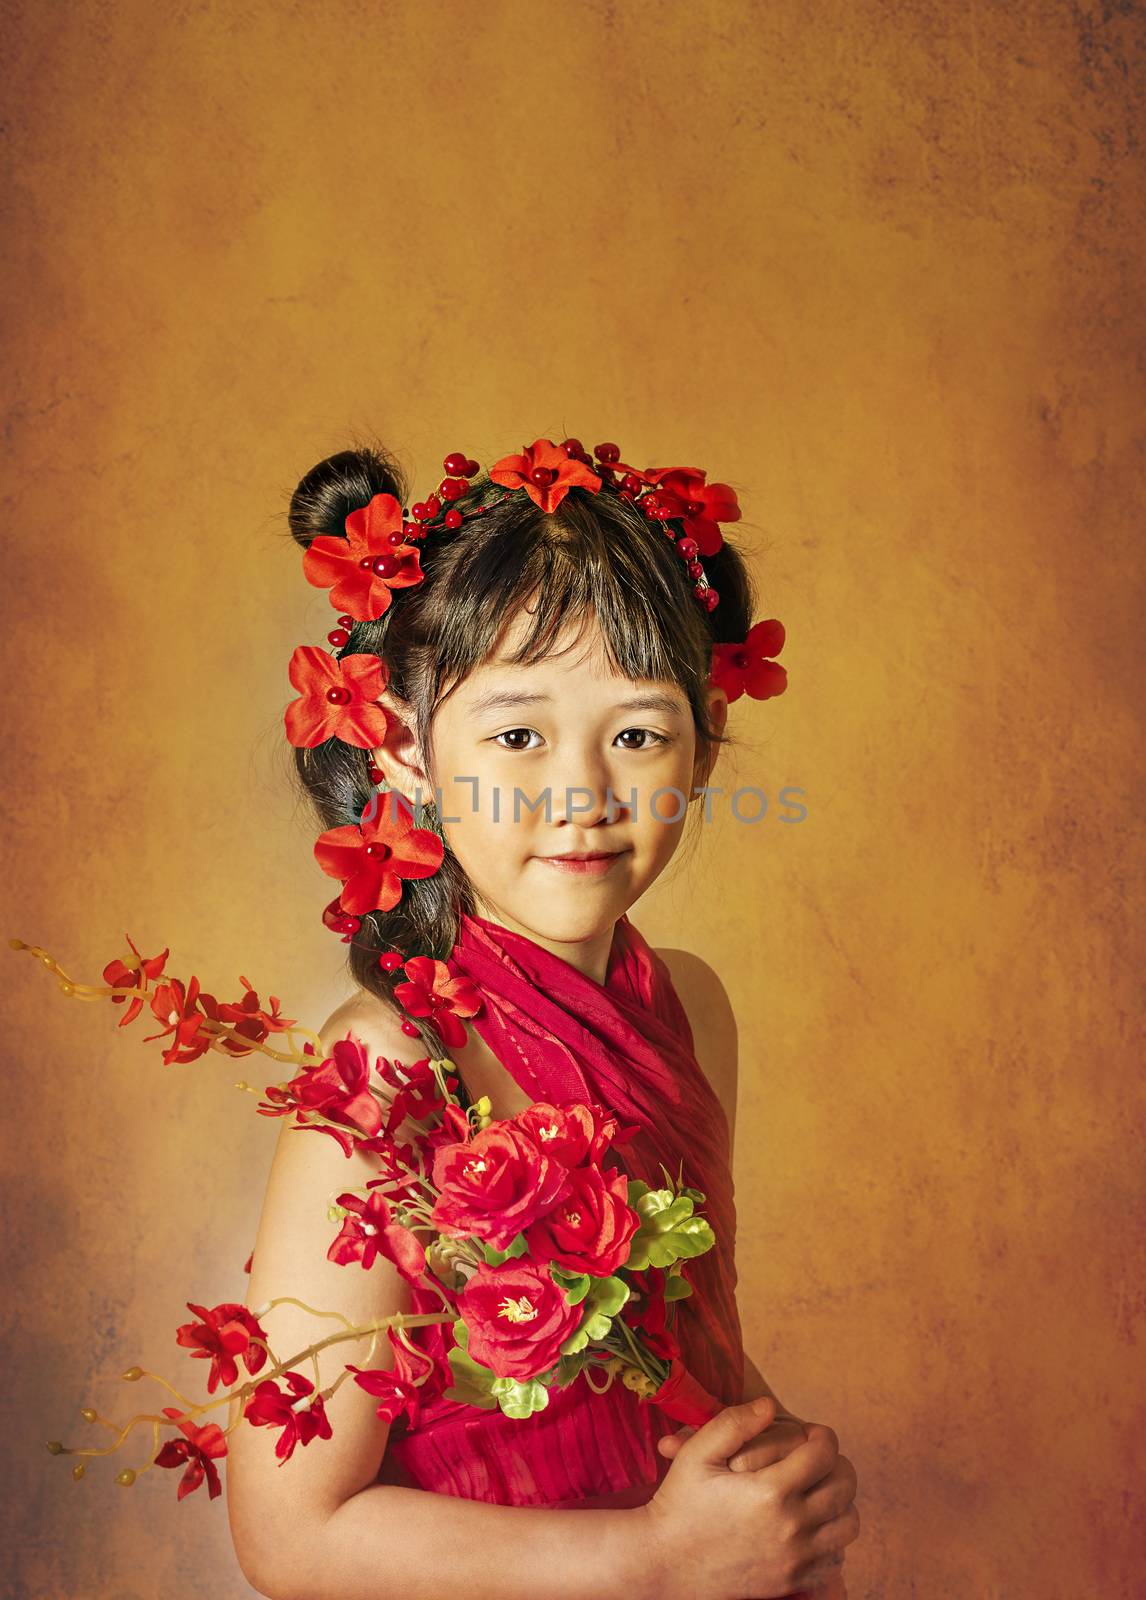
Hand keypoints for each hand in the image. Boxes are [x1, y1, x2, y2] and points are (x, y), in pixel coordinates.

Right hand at [639, 1396, 860, 1599]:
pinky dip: (832, 1538)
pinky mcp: (792, 1580)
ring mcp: (795, 1559)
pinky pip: (835, 1558)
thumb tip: (769, 1405)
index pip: (825, 1454)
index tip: (810, 1432)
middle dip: (836, 1463)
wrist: (665, 1562)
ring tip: (816, 1488)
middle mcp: (791, 1527)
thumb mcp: (697, 1453)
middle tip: (817, 1456)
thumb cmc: (679, 1503)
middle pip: (844, 1486)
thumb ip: (734, 1423)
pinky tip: (810, 1523)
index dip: (823, 1435)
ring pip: (848, 1523)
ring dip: (839, 1500)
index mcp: (770, 1491)